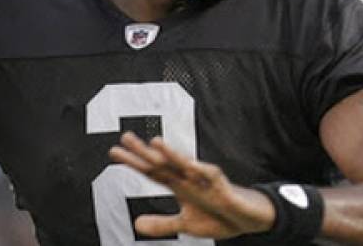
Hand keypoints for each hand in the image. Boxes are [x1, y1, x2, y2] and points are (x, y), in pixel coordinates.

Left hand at [109, 132, 274, 239]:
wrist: (248, 220)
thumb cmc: (218, 216)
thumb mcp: (186, 224)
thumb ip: (162, 224)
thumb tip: (136, 224)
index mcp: (179, 186)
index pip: (152, 172)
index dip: (134, 163)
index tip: (115, 153)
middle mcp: (189, 179)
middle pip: (163, 164)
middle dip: (145, 152)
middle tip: (125, 138)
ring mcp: (205, 181)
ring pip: (186, 164)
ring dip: (171, 154)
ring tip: (156, 144)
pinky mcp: (223, 187)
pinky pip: (211, 176)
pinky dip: (200, 170)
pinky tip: (189, 165)